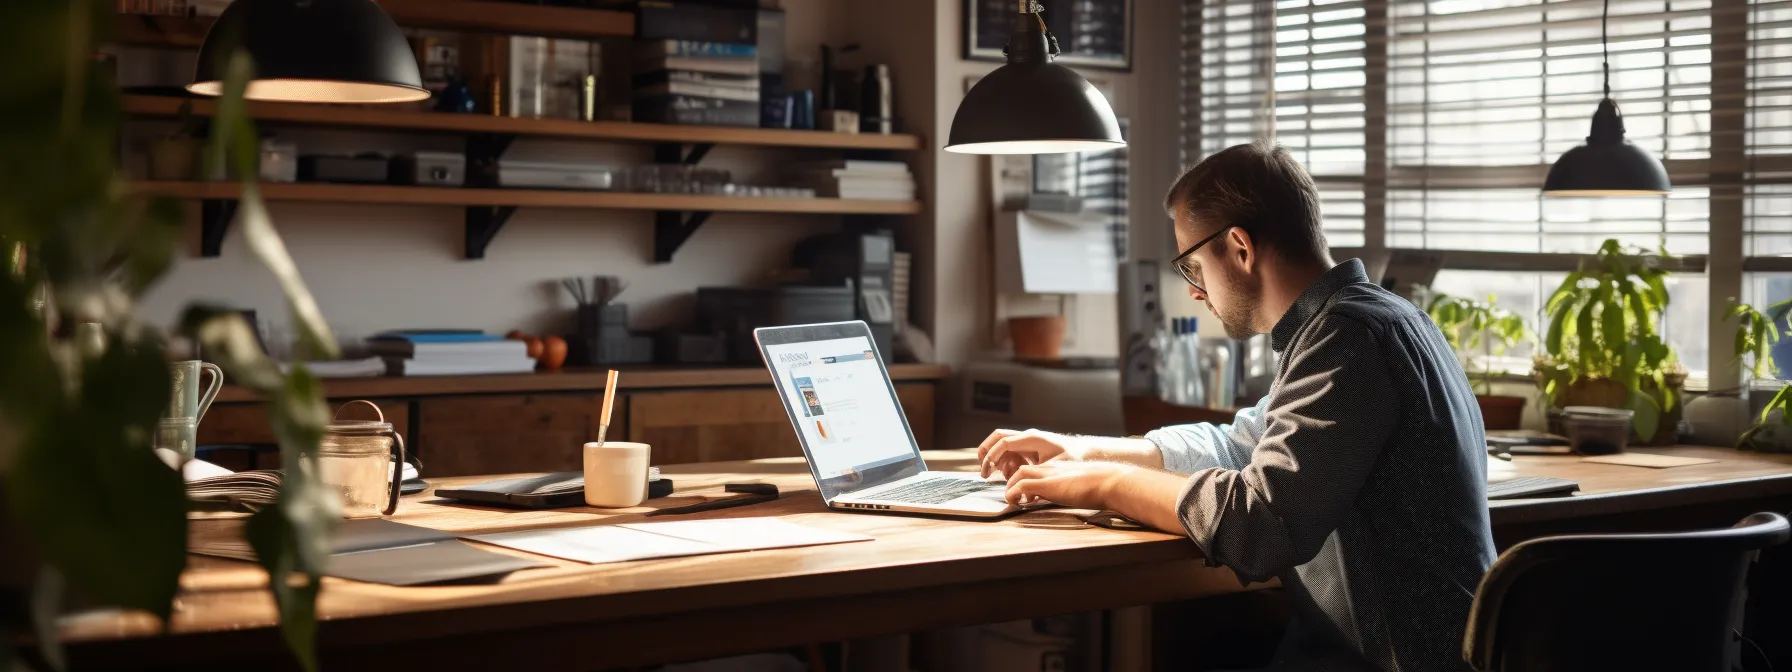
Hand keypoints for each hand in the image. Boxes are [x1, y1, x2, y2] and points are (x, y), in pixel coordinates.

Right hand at [977, 429, 1088, 478]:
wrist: (1086, 452)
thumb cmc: (1073, 458)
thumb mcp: (1055, 466)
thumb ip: (1035, 472)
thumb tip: (1018, 483)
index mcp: (1032, 438)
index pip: (1004, 442)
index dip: (992, 456)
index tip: (987, 472)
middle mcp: (1027, 437)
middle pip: (997, 437)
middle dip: (986, 452)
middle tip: (984, 472)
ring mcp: (1027, 441)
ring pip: (1002, 447)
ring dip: (998, 462)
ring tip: (1003, 477)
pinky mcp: (1029, 448)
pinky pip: (1011, 453)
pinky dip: (1007, 464)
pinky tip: (1012, 476)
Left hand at [1003, 461, 1135, 508]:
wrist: (1109, 481)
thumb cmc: (1102, 486)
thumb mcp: (1081, 486)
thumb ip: (1071, 490)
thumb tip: (1074, 501)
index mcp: (1058, 468)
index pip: (1033, 469)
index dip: (1024, 481)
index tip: (1025, 496)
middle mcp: (1050, 468)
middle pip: (1021, 468)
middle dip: (1012, 483)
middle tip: (1014, 498)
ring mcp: (1048, 474)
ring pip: (1018, 473)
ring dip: (1011, 488)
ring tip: (1013, 502)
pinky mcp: (1048, 484)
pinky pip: (1022, 485)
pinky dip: (1014, 494)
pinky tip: (1019, 504)